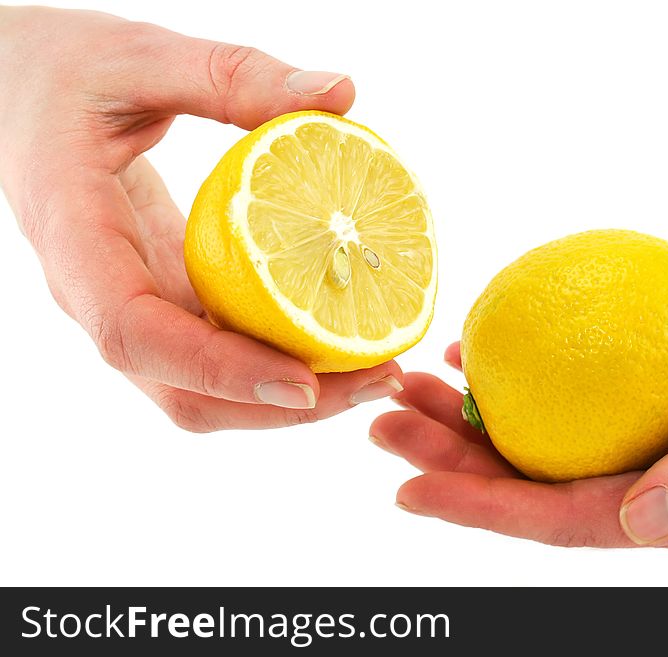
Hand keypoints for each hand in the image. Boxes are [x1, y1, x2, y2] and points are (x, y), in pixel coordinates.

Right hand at [0, 7, 402, 430]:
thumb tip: (342, 93)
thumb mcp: (139, 56)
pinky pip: (223, 348)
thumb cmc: (64, 73)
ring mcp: (134, 304)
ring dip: (294, 393)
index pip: (133, 333)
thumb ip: (234, 75)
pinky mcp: (165, 298)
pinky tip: (349, 326)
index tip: (303, 383)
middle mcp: (100, 294)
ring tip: (381, 367)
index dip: (218, 369)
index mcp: (75, 239)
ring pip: (207, 386)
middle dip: (283, 404)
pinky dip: (284, 353)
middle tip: (383, 375)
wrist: (17, 95)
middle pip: (184, 389)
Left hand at [371, 224, 667, 555]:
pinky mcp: (646, 420)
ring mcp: (654, 460)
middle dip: (453, 466)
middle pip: (539, 492)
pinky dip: (511, 391)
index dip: (484, 511)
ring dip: (466, 426)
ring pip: (540, 453)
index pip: (571, 523)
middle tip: (384, 420)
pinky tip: (469, 360)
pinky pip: (563, 415)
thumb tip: (641, 523)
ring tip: (408, 388)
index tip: (407, 484)